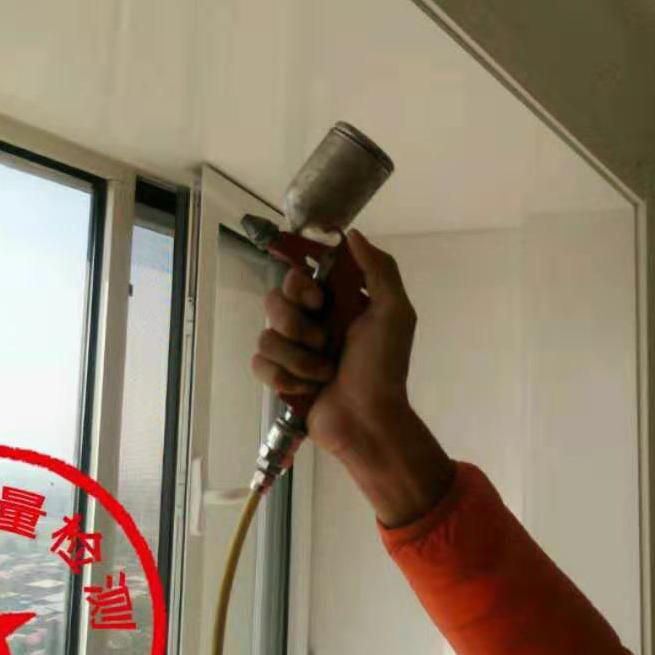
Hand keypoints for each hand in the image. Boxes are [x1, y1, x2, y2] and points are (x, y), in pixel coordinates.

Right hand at [251, 230, 453, 526]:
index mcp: (335, 304)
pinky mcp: (280, 377)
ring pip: (266, 334)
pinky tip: (306, 388)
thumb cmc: (385, 366)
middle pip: (275, 301)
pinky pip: (260, 363)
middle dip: (296, 323)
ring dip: (298, 358)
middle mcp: (311, 323)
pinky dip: (284, 377)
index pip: (299, 275)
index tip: (316, 298)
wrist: (369, 420)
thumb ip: (379, 269)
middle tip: (322, 339)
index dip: (300, 283)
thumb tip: (351, 234)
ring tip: (324, 373)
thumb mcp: (395, 313)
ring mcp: (293, 351)